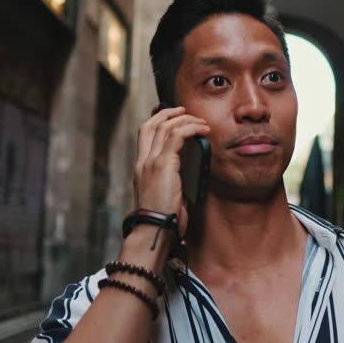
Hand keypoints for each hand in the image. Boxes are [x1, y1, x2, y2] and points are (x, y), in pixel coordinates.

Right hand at [133, 106, 209, 237]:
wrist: (155, 231)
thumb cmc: (163, 220)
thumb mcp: (166, 196)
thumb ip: (171, 181)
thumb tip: (186, 175)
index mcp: (141, 168)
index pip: (144, 133)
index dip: (157, 119)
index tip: (172, 115)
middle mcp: (143, 161)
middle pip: (152, 124)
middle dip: (169, 113)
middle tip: (186, 111)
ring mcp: (151, 162)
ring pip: (165, 126)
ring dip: (185, 120)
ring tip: (200, 122)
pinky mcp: (163, 165)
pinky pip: (177, 136)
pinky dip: (191, 129)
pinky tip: (202, 130)